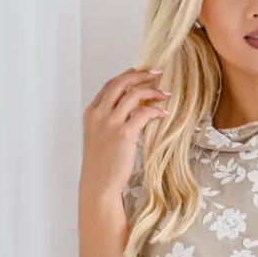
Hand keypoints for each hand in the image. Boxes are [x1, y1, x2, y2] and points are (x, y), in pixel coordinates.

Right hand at [80, 66, 169, 199]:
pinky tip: (163, 114)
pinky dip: (156, 111)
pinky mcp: (124, 134)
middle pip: (121, 83)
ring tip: (165, 94)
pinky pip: (144, 113)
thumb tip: (131, 112)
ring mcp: (110, 123)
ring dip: (152, 91)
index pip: (109, 85)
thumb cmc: (101, 166)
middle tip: (157, 73)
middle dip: (141, 75)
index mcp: (91, 113)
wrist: (98, 184)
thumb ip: (110, 121)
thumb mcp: (99, 138)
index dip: (127, 75)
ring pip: (134, 95)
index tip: (140, 72)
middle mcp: (99, 114)